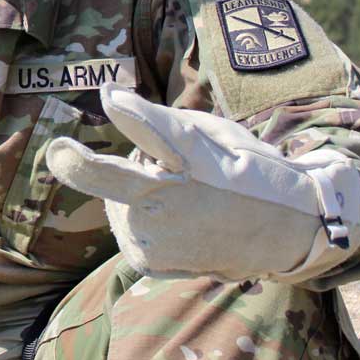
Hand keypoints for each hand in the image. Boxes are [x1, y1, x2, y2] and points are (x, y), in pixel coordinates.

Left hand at [45, 83, 359, 281]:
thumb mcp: (205, 132)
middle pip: (111, 177)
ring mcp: (150, 247)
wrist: (288, 230)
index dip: (83, 149)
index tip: (71, 134)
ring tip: (191, 197)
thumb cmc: (246, 170)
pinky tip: (183, 219)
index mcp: (169, 181)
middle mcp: (154, 220)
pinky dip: (145, 218)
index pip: (110, 162)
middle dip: (138, 166)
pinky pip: (127, 225)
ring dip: (142, 194)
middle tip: (186, 172)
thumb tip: (107, 95)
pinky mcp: (147, 263)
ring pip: (118, 200)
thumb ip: (148, 117)